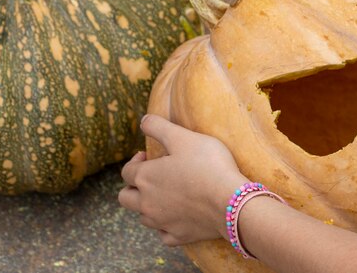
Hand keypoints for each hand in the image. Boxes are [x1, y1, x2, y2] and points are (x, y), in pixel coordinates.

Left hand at [118, 115, 248, 245]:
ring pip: (143, 217)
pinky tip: (177, 217)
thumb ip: (159, 126)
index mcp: (145, 177)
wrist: (231, 201)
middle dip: (134, 186)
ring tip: (166, 195)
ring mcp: (162, 222)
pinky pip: (164, 234)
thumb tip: (143, 120)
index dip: (136, 161)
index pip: (126, 171)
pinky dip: (166, 226)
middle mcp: (147, 203)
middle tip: (154, 176)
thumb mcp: (183, 136)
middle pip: (125, 198)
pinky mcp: (179, 236)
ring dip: (148, 206)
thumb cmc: (208, 165)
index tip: (150, 156)